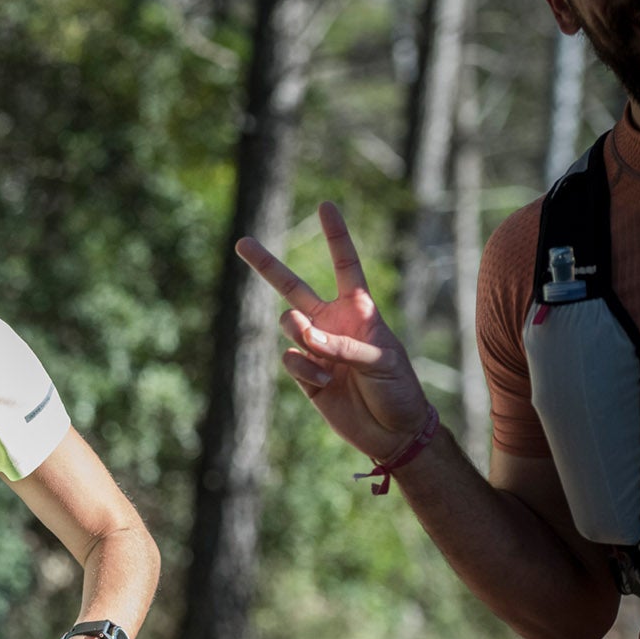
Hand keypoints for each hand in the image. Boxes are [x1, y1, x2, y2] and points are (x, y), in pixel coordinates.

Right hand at [235, 201, 433, 461]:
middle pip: (293, 287)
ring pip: (288, 325)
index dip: (335, 236)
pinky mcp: (303, 375)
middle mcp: (332, 324)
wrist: (392, 433)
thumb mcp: (381, 360)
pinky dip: (304, 368)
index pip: (344, 265)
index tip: (325, 205)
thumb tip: (299, 337)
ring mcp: (315, 349)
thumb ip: (340, 344)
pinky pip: (290, 360)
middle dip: (266, 265)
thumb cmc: (398, 389)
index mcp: (358, 311)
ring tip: (316, 349)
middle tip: (241, 242)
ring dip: (299, 333)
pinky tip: (324, 381)